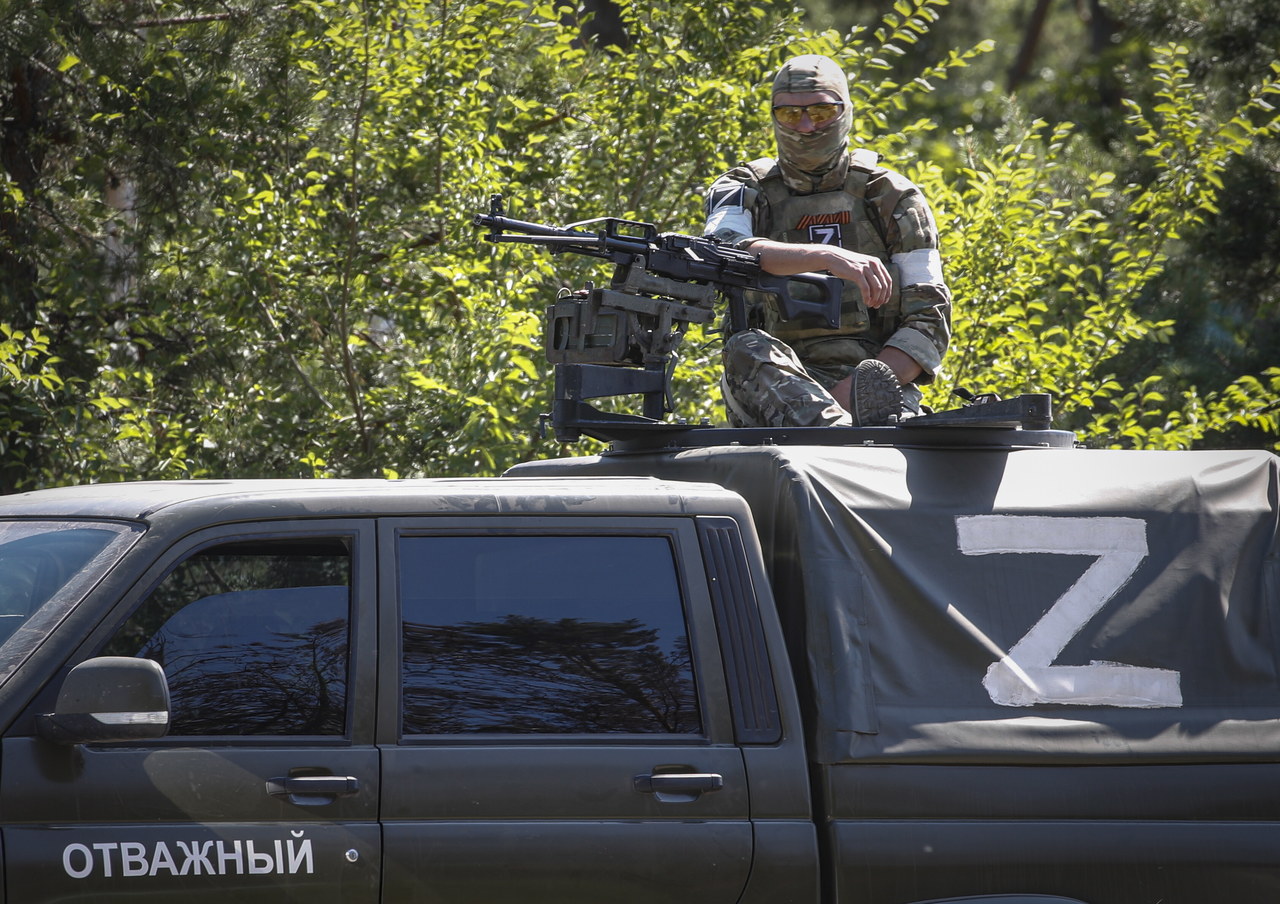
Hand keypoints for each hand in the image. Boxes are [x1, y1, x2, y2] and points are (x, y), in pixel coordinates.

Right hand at [751, 240, 892, 307]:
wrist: (831, 257)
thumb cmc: (845, 263)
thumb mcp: (861, 265)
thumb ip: (870, 273)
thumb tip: (877, 286)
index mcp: (876, 263)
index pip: (888, 280)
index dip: (888, 293)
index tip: (884, 301)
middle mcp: (872, 264)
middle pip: (884, 285)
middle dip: (882, 298)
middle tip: (877, 305)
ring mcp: (865, 268)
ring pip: (876, 288)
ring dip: (875, 299)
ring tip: (871, 304)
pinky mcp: (857, 273)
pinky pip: (866, 288)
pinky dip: (867, 297)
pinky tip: (865, 302)